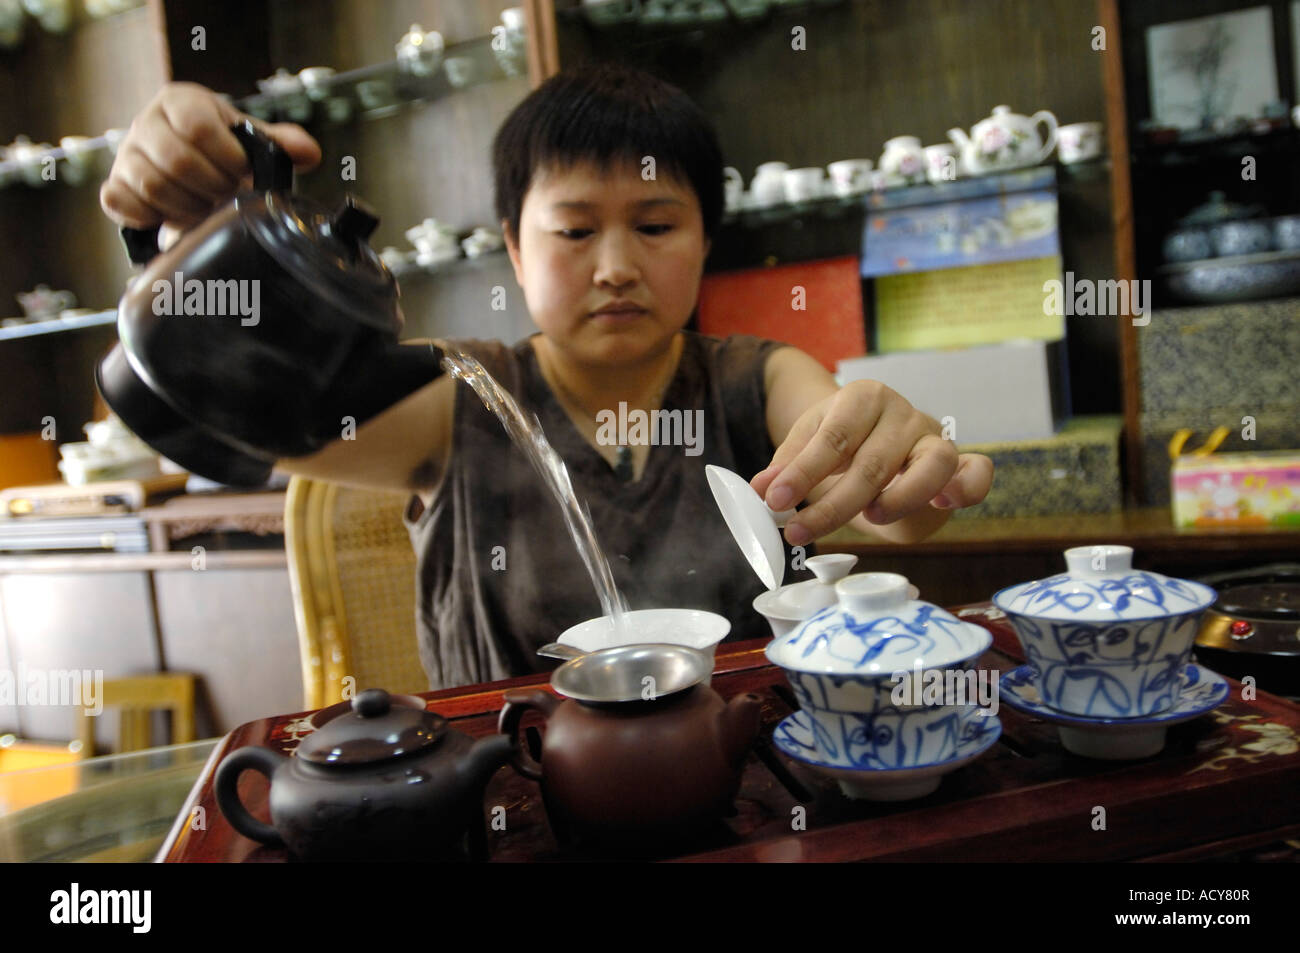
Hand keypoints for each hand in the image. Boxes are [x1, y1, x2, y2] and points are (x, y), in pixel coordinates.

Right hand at [100, 82, 321, 230]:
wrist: (189, 165)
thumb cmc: (222, 149)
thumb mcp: (250, 140)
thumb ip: (279, 143)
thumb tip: (308, 153)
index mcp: (181, 102)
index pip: (197, 126)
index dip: (227, 157)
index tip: (243, 172)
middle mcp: (147, 123)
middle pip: (176, 159)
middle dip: (212, 186)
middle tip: (228, 196)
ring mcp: (126, 155)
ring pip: (151, 184)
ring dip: (188, 206)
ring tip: (207, 209)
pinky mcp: (114, 185)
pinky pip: (121, 203)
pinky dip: (150, 216)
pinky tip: (173, 217)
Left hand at [751, 380, 992, 544]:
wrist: (877, 435)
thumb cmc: (841, 443)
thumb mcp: (808, 445)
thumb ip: (787, 466)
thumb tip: (761, 489)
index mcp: (862, 397)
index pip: (832, 439)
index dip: (801, 474)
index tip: (774, 502)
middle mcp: (902, 412)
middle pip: (872, 462)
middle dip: (833, 504)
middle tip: (799, 533)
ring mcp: (934, 436)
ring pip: (931, 465)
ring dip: (900, 498)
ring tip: (870, 518)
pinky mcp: (959, 461)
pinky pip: (977, 472)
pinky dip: (967, 487)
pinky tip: (944, 505)